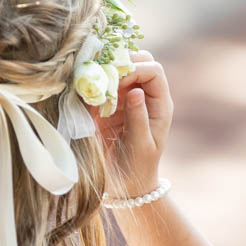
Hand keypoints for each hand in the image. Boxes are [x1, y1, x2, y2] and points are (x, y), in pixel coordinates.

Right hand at [96, 51, 172, 194]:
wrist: (125, 184)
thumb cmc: (138, 166)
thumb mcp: (140, 144)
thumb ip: (138, 117)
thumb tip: (135, 91)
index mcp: (159, 104)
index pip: (154, 71)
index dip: (136, 68)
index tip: (118, 80)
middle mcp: (144, 96)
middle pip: (139, 61)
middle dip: (121, 62)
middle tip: (103, 73)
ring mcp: (125, 98)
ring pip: (119, 68)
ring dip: (105, 70)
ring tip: (92, 80)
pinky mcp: (107, 105)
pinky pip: (101, 84)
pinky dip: (93, 82)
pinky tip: (85, 89)